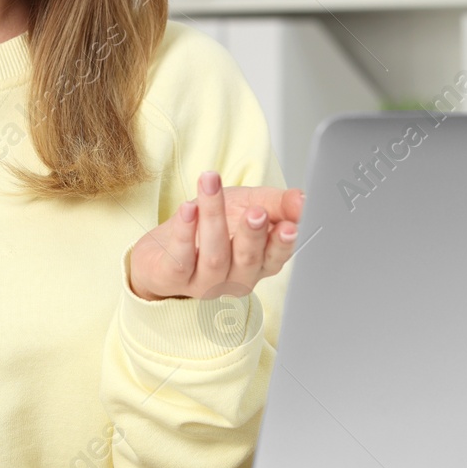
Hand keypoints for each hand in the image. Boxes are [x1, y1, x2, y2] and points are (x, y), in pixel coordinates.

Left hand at [128, 170, 304, 301]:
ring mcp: (204, 283)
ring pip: (214, 255)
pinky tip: (188, 208)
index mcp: (259, 263)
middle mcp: (235, 278)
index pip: (276, 257)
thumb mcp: (249, 204)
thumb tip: (303, 200)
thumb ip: (278, 203)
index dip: (282, 243)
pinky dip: (185, 231)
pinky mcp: (174, 279)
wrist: (163, 249)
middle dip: (253, 234)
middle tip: (256, 211)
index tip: (289, 225)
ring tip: (210, 184)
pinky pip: (181, 258)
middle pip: (247, 259)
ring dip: (214, 217)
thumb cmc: (211, 227)